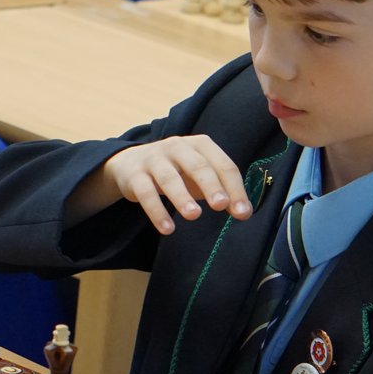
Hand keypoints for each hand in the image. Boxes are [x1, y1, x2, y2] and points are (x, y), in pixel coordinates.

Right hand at [102, 136, 251, 233]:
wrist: (130, 164)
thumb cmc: (175, 171)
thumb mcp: (198, 174)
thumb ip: (220, 189)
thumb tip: (242, 211)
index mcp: (200, 145)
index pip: (223, 165)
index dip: (234, 188)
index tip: (242, 212)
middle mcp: (177, 147)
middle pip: (197, 166)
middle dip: (211, 185)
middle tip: (221, 205)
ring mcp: (154, 159)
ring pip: (169, 178)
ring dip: (182, 196)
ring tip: (193, 215)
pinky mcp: (134, 175)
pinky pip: (146, 193)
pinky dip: (156, 211)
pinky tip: (167, 228)